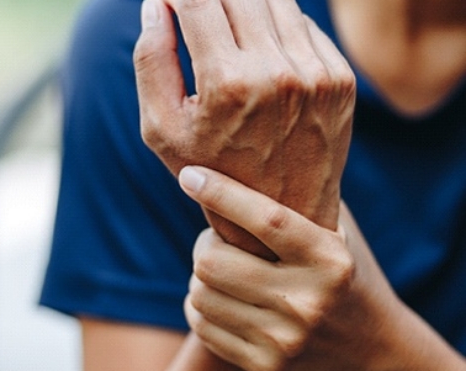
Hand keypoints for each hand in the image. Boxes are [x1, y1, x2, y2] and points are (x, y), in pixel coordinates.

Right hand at [134, 0, 354, 258]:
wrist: (281, 209)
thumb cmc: (212, 170)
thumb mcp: (162, 129)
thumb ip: (150, 61)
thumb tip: (156, 4)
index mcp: (228, 84)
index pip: (196, 0)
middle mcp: (278, 73)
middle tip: (197, 11)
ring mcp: (317, 74)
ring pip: (275, 0)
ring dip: (243, 4)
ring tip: (226, 28)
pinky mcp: (340, 79)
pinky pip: (303, 25)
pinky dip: (276, 25)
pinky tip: (260, 49)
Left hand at [179, 166, 464, 370]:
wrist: (371, 349)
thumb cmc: (348, 275)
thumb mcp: (339, 232)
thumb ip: (307, 196)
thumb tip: (256, 151)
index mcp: (330, 261)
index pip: (265, 219)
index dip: (220, 192)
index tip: (189, 174)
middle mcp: (307, 303)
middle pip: (211, 261)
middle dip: (204, 242)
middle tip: (218, 238)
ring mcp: (284, 340)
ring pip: (199, 293)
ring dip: (201, 274)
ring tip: (223, 268)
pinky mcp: (264, 366)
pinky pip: (201, 323)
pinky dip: (201, 304)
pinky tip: (223, 296)